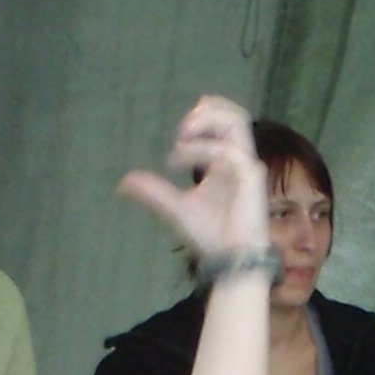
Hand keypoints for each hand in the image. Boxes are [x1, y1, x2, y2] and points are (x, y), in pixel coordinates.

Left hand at [122, 96, 266, 265]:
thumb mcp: (175, 208)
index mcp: (224, 163)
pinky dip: (199, 150)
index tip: (175, 144)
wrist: (230, 262)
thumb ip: (153, 191)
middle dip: (204, 112)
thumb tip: (123, 183)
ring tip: (183, 135)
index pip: (222, 122)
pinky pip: (227, 151)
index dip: (197, 120)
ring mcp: (246, 166)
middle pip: (233, 114)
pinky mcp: (251, 177)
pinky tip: (179, 161)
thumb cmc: (211, 236)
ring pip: (237, 121)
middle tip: (181, 131)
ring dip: (206, 121)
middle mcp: (237, 160)